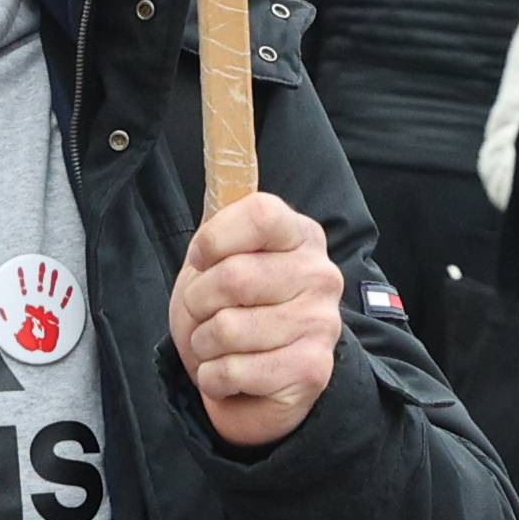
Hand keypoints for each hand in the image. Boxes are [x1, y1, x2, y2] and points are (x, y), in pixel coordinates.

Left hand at [166, 191, 347, 448]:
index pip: (261, 214)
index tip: (202, 258)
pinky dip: (214, 377)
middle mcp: (320, 274)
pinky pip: (234, 370)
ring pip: (228, 328)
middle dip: (197, 302)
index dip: (215, 238)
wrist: (258, 382)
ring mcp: (321, 323)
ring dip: (204, 344)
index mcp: (300, 235)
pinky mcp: (312, 370)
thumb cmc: (234, 311)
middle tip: (204, 313)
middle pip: (234, 276)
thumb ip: (221, 220)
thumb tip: (226, 138)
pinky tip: (228, 374)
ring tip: (217, 345)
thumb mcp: (220, 258)